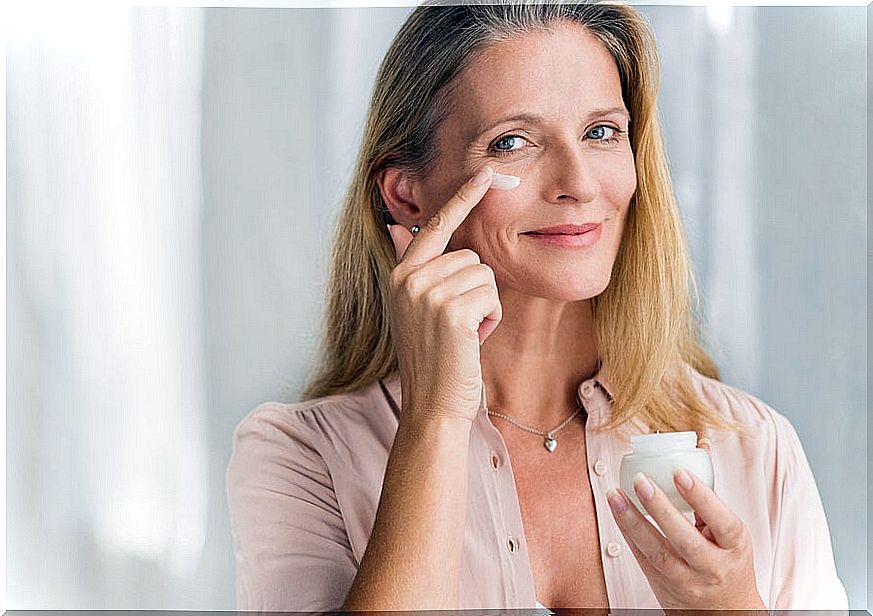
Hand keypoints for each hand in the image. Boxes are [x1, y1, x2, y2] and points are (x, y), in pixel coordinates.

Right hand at [385, 165, 501, 423]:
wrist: (432, 404)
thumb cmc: (432, 359)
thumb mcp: (414, 309)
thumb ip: (413, 268)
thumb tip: (398, 228)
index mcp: (400, 276)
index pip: (434, 227)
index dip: (461, 199)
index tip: (484, 173)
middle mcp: (409, 279)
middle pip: (470, 256)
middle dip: (476, 290)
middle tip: (459, 325)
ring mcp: (427, 293)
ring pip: (484, 275)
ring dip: (485, 306)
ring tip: (463, 334)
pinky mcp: (451, 310)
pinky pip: (491, 295)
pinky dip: (490, 319)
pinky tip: (472, 340)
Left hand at [606, 441, 765, 609]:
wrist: (725, 613)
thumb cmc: (727, 560)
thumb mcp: (730, 533)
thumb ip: (710, 493)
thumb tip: (701, 446)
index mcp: (735, 547)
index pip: (722, 521)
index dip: (701, 496)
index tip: (679, 471)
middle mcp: (712, 567)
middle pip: (684, 538)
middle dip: (660, 509)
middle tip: (639, 479)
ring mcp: (686, 580)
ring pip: (657, 552)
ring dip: (633, 521)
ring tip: (615, 495)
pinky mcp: (663, 586)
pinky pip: (642, 558)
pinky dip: (628, 533)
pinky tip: (616, 511)